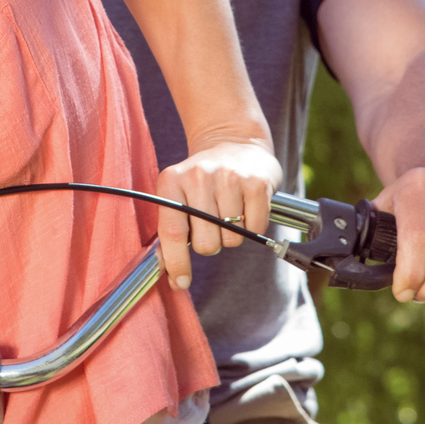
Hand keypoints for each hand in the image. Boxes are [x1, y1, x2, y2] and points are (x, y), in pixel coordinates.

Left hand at [155, 140, 282, 290]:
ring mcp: (230, 177)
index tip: (179, 283)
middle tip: (213, 223)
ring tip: (229, 210)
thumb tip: (167, 272)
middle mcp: (199, 176)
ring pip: (231, 239)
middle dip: (211, 242)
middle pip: (206, 244)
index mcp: (172, 181)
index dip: (176, 263)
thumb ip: (170, 230)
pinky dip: (252, 226)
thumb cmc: (203, 178)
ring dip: (232, 234)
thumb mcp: (178, 194)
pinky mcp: (257, 183)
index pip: (172, 233)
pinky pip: (255, 229)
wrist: (235, 141)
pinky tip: (246, 207)